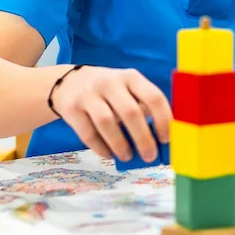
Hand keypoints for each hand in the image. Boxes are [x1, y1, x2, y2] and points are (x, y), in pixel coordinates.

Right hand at [48, 65, 171, 163]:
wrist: (68, 82)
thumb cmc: (108, 92)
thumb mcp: (127, 90)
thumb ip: (143, 109)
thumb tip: (160, 141)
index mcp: (131, 77)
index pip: (153, 97)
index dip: (163, 120)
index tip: (166, 140)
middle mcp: (110, 82)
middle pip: (130, 112)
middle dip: (143, 138)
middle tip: (150, 157)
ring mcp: (89, 94)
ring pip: (107, 123)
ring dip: (120, 145)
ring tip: (127, 157)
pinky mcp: (72, 108)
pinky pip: (88, 133)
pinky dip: (101, 148)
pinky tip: (109, 155)